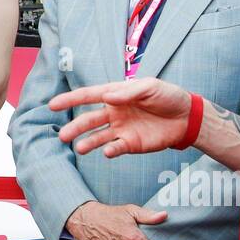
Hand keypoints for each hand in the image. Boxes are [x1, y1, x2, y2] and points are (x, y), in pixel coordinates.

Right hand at [51, 78, 193, 157]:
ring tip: (78, 148)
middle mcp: (114, 112)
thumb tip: (107, 96)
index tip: (53, 105)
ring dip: (87, 142)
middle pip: (89, 120)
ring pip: (98, 136)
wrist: (187, 117)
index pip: (88, 96)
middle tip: (63, 136)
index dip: (70, 100)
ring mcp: (121, 129)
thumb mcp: (150, 87)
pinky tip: (107, 152)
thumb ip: (127, 92)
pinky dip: (110, 150)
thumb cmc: (168, 96)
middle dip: (75, 127)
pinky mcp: (131, 144)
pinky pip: (116, 147)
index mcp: (115, 95)